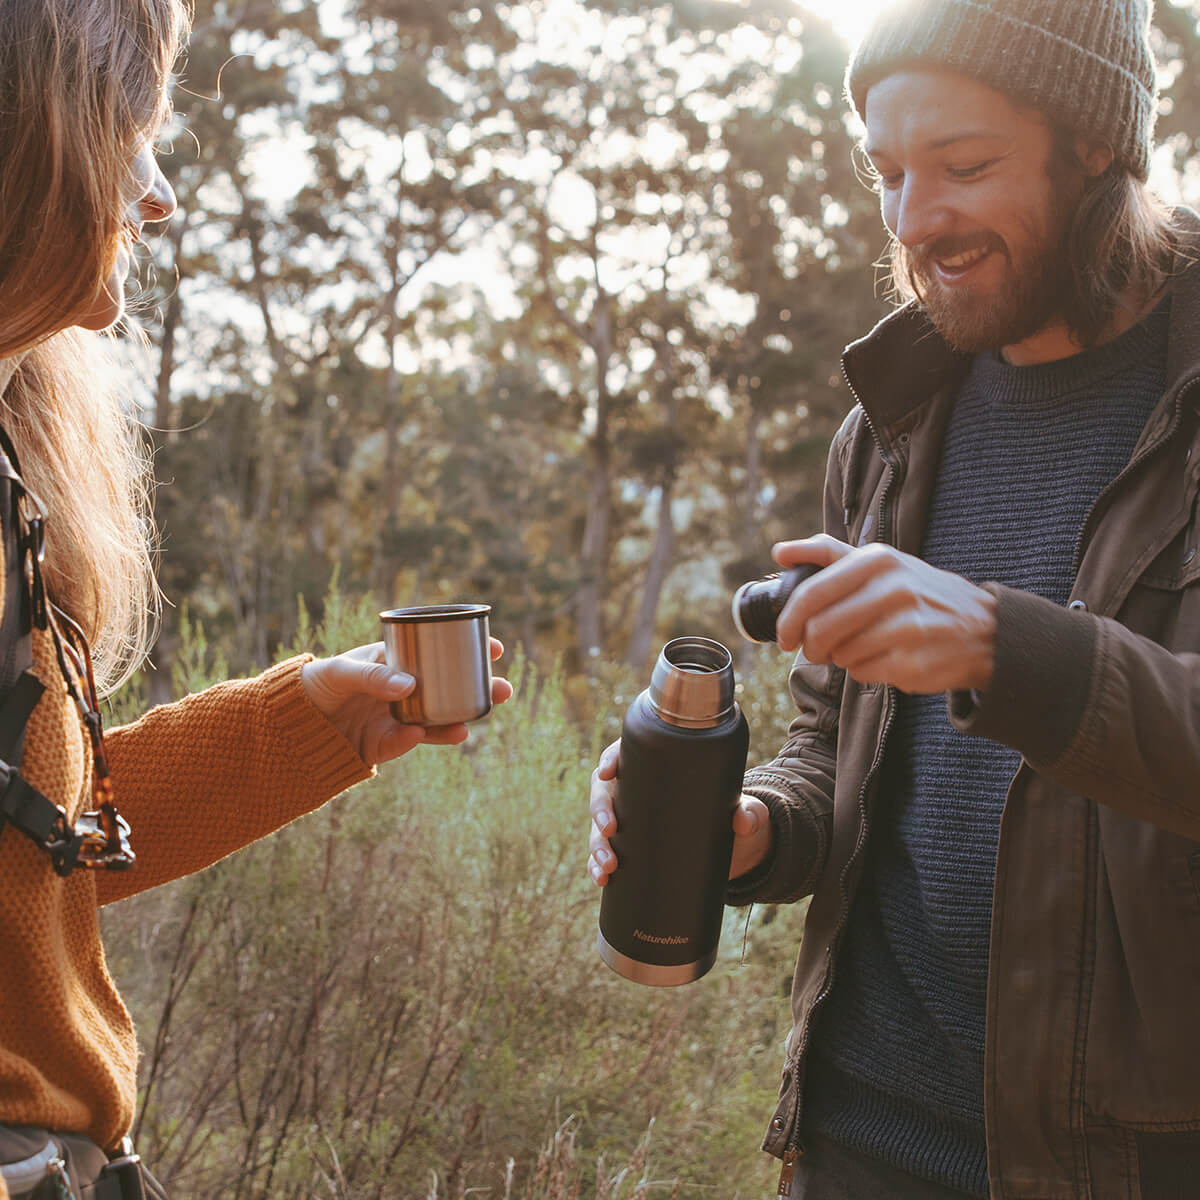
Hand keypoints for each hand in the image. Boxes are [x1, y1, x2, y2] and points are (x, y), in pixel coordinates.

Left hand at [300, 638, 513, 765]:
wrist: (291, 725)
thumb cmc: (317, 684)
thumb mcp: (342, 671)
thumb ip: (373, 675)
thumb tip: (409, 686)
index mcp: (398, 661)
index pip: (441, 653)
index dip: (470, 650)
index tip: (495, 647)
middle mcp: (405, 690)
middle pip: (451, 689)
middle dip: (480, 689)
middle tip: (504, 689)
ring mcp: (399, 717)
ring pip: (438, 719)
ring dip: (460, 720)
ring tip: (476, 720)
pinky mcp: (386, 744)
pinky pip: (406, 743)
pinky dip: (416, 740)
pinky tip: (420, 735)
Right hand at [587, 739, 774, 884]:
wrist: (732, 848)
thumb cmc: (730, 814)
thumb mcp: (743, 809)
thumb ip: (749, 812)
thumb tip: (743, 820)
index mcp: (653, 768)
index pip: (624, 754)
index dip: (610, 759)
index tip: (608, 771)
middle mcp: (634, 792)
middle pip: (603, 792)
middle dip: (600, 810)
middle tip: (611, 829)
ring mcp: (629, 822)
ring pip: (599, 829)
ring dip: (597, 846)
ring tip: (609, 866)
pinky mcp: (629, 850)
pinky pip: (604, 857)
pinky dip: (597, 867)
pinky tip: (601, 879)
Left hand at [773, 534, 996, 693]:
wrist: (984, 629)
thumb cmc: (920, 594)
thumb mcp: (882, 562)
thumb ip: (829, 554)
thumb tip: (779, 552)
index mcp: (878, 560)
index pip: (812, 593)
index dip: (789, 620)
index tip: (784, 636)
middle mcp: (893, 588)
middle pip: (820, 629)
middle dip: (811, 646)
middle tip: (816, 650)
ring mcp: (905, 626)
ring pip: (840, 653)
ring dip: (840, 658)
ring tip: (861, 647)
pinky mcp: (912, 661)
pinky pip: (863, 672)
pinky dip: (863, 670)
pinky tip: (883, 658)